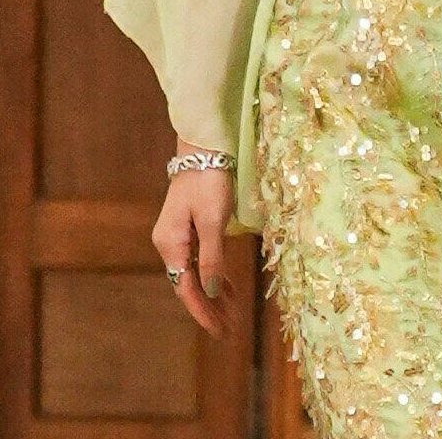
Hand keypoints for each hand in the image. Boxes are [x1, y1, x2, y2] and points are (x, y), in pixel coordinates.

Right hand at [151, 142, 244, 339]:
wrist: (203, 149)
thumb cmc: (209, 181)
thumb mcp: (212, 221)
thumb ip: (211, 257)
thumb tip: (209, 290)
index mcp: (171, 244)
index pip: (187, 288)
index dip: (203, 312)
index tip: (219, 331)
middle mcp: (169, 244)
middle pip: (190, 284)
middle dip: (209, 307)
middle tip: (230, 329)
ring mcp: (178, 236)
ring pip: (195, 274)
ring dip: (213, 293)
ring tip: (232, 313)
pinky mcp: (188, 228)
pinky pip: (199, 260)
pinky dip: (213, 275)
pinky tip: (226, 286)